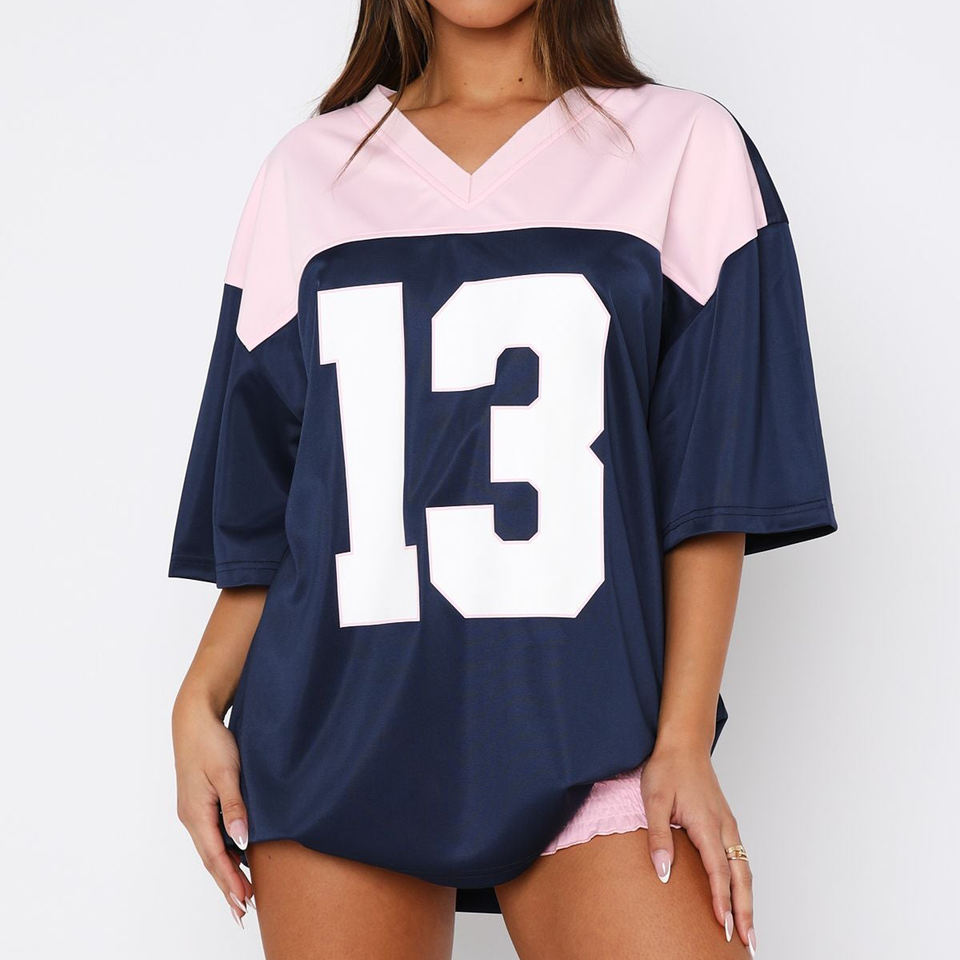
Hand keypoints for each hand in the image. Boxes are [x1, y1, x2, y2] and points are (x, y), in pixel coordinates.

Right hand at [173, 694, 254, 928]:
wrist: (194, 719)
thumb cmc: (212, 741)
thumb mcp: (228, 771)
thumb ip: (235, 806)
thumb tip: (240, 841)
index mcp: (196, 813)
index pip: (215, 857)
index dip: (230, 882)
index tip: (243, 903)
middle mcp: (191, 817)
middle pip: (211, 860)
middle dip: (227, 886)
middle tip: (244, 913)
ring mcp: (193, 811)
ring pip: (211, 850)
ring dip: (225, 872)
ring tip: (242, 895)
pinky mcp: (198, 803)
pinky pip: (211, 836)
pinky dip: (223, 853)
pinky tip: (235, 860)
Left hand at [640, 742, 755, 955]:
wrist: (684, 744)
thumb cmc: (668, 769)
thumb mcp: (654, 799)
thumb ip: (659, 836)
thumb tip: (663, 873)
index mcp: (707, 824)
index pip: (718, 870)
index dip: (722, 900)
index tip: (724, 926)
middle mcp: (724, 827)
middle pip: (741, 876)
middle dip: (745, 911)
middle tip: (748, 942)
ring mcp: (728, 825)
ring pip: (745, 869)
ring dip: (748, 900)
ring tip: (748, 930)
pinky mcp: (726, 823)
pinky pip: (740, 859)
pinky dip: (744, 882)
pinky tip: (740, 896)